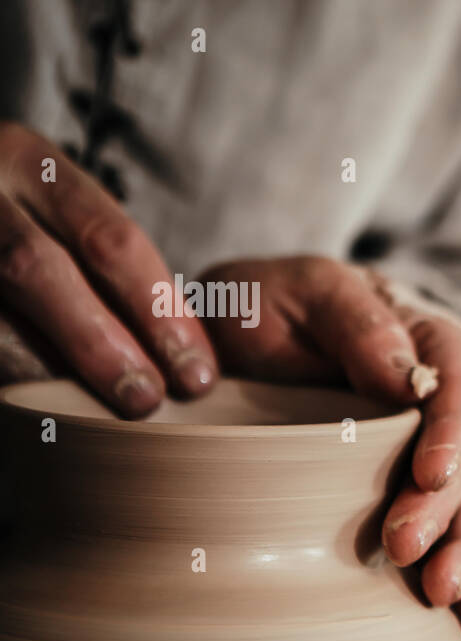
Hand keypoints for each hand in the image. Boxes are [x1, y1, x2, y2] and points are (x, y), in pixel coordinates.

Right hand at [0, 122, 216, 414]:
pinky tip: (40, 408)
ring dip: (43, 368)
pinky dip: (7, 371)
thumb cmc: (17, 220)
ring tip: (91, 415)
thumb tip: (187, 358)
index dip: (160, 313)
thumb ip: (109, 267)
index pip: (110, 239)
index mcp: (27, 160)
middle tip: (146, 401)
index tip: (196, 374)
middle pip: (40, 269)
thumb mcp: (56, 213)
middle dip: (101, 343)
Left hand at [197, 255, 460, 640]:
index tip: (432, 474)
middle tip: (404, 550)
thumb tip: (406, 377)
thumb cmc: (261, 307)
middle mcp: (434, 413)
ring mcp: (419, 469)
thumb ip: (354, 320)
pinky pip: (439, 552)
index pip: (458, 383)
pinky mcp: (399, 513)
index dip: (453, 431)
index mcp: (424, 345)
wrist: (220, 349)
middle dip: (444, 513)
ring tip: (445, 598)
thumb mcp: (296, 289)